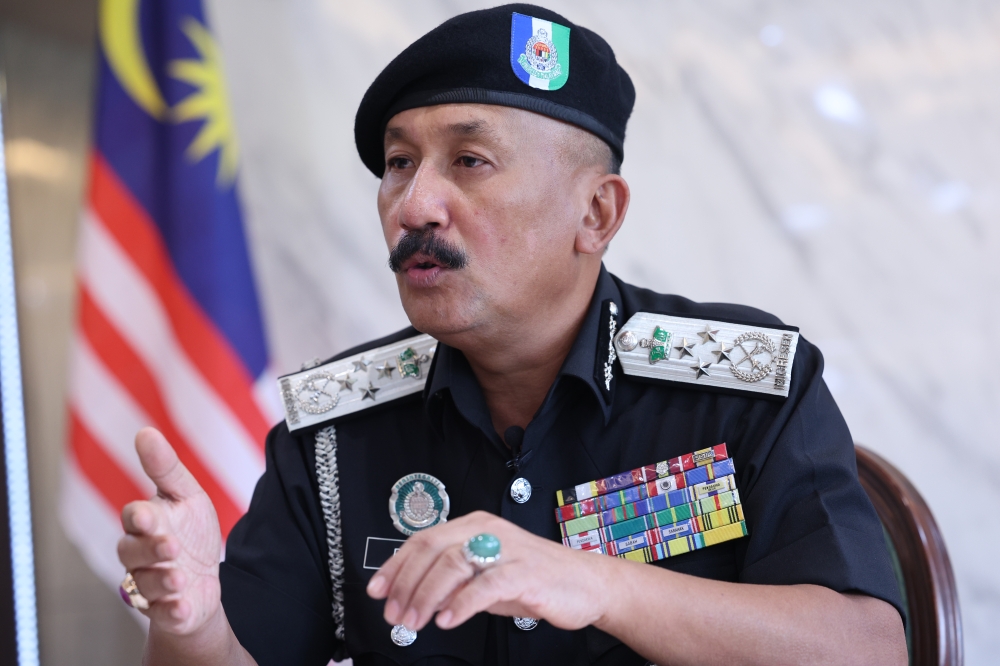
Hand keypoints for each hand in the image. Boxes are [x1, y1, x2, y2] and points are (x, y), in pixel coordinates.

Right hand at [117, 427, 222, 634]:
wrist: (203, 582)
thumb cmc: (191, 533)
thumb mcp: (187, 496)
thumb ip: (166, 469)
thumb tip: (145, 431)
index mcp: (145, 525)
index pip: (132, 519)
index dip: (138, 517)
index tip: (147, 514)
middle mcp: (140, 555)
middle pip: (131, 552)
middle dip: (149, 549)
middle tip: (170, 546)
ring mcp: (150, 585)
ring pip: (143, 584)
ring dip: (161, 581)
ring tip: (180, 577)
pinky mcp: (165, 610)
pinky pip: (162, 613)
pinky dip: (172, 611)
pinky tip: (183, 605)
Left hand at [366, 511, 612, 631]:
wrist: (586, 585)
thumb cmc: (533, 580)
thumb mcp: (485, 575)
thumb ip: (452, 579)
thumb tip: (408, 595)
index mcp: (475, 525)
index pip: (424, 539)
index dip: (396, 566)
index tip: (377, 590)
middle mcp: (489, 530)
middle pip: (433, 550)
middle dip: (406, 584)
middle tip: (394, 613)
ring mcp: (508, 549)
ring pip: (454, 564)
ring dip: (427, 596)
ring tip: (415, 621)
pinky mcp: (526, 572)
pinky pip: (486, 585)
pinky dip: (461, 604)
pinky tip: (447, 620)